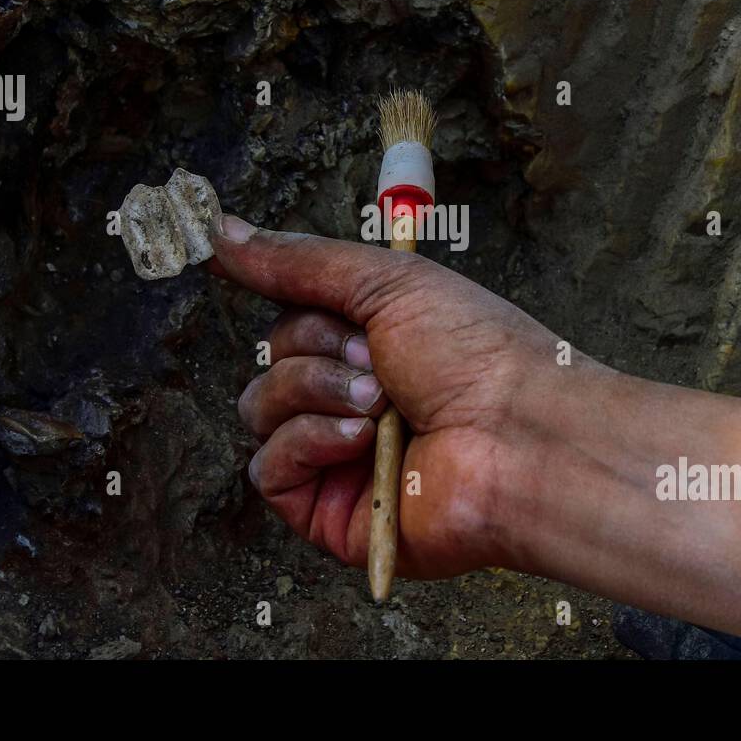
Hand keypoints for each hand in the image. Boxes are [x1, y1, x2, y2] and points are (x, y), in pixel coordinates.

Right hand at [210, 214, 564, 579]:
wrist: (517, 437)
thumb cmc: (476, 355)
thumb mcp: (388, 282)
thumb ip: (299, 261)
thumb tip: (222, 230)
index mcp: (371, 346)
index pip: (291, 316)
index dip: (300, 303)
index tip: (320, 297)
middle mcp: (351, 399)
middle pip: (271, 358)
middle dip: (317, 349)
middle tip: (376, 359)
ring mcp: (336, 457)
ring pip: (260, 408)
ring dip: (314, 391)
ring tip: (378, 403)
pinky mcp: (326, 510)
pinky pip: (267, 468)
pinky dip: (307, 441)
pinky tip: (358, 439)